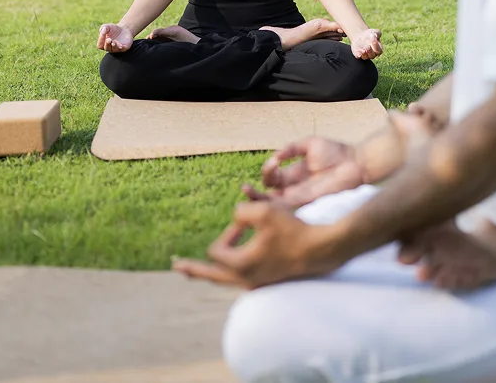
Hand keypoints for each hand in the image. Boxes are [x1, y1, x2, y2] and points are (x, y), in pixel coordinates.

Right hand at [96, 23, 133, 52]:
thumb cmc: (113, 29)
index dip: (100, 40)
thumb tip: (101, 31)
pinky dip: (121, 47)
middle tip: (109, 39)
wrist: (124, 29)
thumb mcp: (108, 26)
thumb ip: (103, 28)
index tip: (103, 34)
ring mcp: (117, 48)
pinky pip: (122, 49)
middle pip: (106, 48)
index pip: (100, 45)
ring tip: (114, 42)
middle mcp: (110, 47)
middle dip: (107, 44)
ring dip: (114, 46)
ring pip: (114, 50)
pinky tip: (120, 45)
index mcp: (104, 44)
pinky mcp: (124, 47)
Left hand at [173, 201, 338, 288]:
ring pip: (225, 280)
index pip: (216, 250)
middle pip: (211, 276)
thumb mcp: (264, 211)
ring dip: (209, 271)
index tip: (245, 223)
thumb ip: (241, 211)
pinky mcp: (266, 282)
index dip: (227, 232)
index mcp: (241, 266)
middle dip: (192, 269)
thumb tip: (235, 217)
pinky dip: (227, 272)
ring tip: (191, 271)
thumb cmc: (292, 230)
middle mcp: (245, 280)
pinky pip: (239, 280)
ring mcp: (256, 284)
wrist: (320, 250)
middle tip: (175, 266)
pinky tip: (224, 270)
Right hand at [243, 136, 362, 209]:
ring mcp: (300, 198)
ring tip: (247, 194)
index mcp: (293, 174)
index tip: (274, 160)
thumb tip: (275, 155)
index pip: (272, 177)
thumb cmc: (336, 152)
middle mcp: (294, 188)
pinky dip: (275, 207)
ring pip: (274, 206)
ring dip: (259, 202)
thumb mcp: (309, 144)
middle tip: (245, 188)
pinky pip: (288, 209)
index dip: (268, 170)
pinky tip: (267, 201)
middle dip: (254, 193)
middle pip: (268, 195)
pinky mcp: (308, 204)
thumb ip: (291, 148)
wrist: (355, 162)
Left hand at [350, 28, 382, 59]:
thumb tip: (375, 35)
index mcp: (378, 49)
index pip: (379, 50)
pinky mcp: (358, 54)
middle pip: (372, 55)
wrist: (361, 35)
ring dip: (364, 54)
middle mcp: (372, 53)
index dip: (376, 45)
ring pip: (365, 57)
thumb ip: (377, 33)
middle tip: (368, 46)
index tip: (373, 39)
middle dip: (370, 51)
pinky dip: (358, 55)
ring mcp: (365, 55)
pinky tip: (358, 53)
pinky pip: (358, 56)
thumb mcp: (375, 32)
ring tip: (363, 50)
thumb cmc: (370, 34)